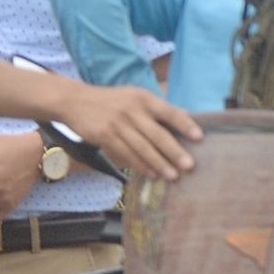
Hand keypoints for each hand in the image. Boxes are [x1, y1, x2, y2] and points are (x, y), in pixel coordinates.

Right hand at [54, 85, 200, 181]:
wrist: (74, 101)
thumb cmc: (111, 101)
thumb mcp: (133, 97)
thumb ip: (154, 109)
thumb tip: (184, 122)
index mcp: (143, 98)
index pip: (169, 111)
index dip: (185, 124)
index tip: (199, 137)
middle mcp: (132, 110)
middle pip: (157, 134)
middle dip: (174, 151)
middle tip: (189, 166)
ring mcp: (117, 124)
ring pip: (142, 148)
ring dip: (159, 164)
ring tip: (173, 176)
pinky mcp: (105, 136)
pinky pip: (127, 154)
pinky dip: (141, 165)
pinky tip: (152, 174)